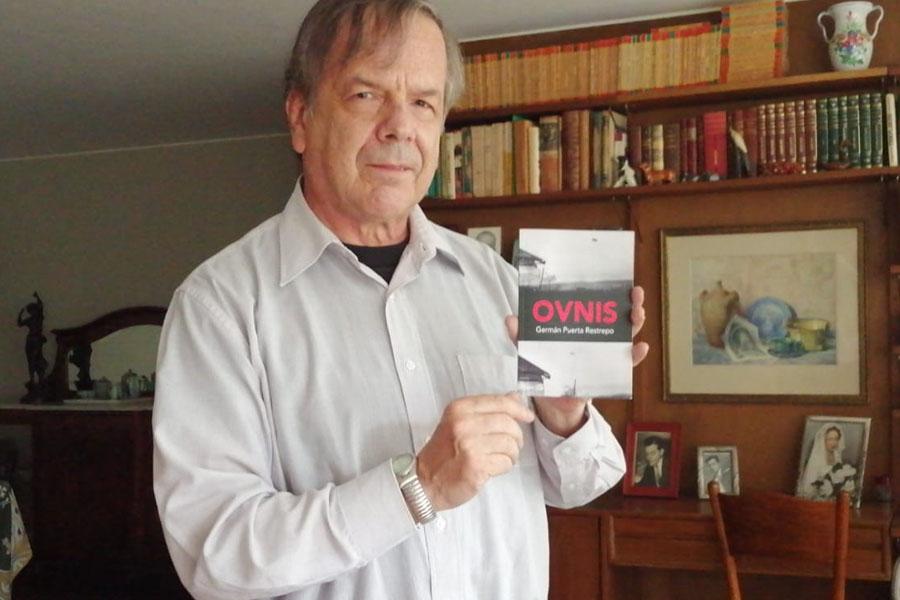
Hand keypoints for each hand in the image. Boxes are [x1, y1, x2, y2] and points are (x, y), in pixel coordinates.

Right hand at [416, 393, 534, 510]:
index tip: (527, 416)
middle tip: (510, 445)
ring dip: (511, 454)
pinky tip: (492, 467)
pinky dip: (504, 466)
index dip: (519, 409)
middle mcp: (463, 423)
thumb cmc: (443, 454)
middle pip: (509, 424)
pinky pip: (506, 462)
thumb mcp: (459, 422)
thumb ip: (487, 409)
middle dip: (516, 436)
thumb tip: (515, 397)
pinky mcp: (476, 465)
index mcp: (459, 408)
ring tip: (499, 458)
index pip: (500, 402)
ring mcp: (469, 445)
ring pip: (510, 444)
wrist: (425, 482)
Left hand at [506, 286, 649, 436]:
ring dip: (634, 324)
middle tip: (635, 294)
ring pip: (625, 336)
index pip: (595, 306)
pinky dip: (634, 356)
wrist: (553, 401)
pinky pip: (626, 364)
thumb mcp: (530, 351)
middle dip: (629, 303)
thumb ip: (520, 336)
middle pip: (616, 317)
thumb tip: (510, 319)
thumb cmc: (545, 369)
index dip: (606, 292)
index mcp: (579, 327)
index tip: (615, 279)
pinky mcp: (609, 374)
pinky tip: (640, 348)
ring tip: (638, 314)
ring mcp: (605, 355)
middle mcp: (596, 337)